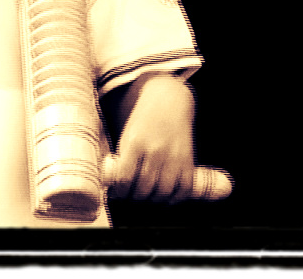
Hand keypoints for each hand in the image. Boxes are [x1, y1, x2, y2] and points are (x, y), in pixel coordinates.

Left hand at [110, 73, 196, 203]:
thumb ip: (121, 160)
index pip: (125, 178)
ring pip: (163, 193)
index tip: (117, 191)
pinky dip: (173, 198)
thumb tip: (113, 186)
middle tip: (130, 194)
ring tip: (145, 195)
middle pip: (144, 189)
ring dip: (152, 199)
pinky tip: (164, 195)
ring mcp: (175, 158)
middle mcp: (157, 151)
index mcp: (136, 143)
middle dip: (134, 197)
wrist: (169, 103)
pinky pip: (183, 190)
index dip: (119, 191)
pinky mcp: (189, 162)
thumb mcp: (126, 135)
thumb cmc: (143, 121)